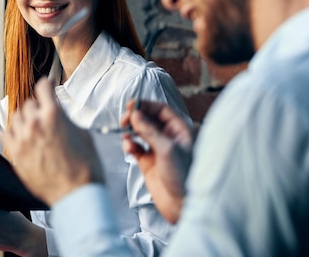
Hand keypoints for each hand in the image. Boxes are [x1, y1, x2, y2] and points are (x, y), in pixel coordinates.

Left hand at [1, 77, 103, 204]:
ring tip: (33, 126)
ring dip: (25, 118)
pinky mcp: (16, 155)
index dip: (47, 84)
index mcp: (54, 114)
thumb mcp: (83, 133)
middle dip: (38, 106)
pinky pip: (6, 134)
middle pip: (29, 103)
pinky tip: (21, 136)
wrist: (76, 192)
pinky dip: (13, 132)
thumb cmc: (85, 166)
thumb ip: (67, 119)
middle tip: (44, 113)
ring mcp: (23, 139)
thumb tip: (60, 114)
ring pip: (16, 117)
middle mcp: (35, 123)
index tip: (47, 85)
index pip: (43, 87)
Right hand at [121, 100, 193, 223]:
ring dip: (131, 131)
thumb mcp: (167, 149)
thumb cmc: (184, 176)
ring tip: (125, 133)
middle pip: (149, 119)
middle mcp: (169, 138)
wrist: (182, 205)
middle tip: (124, 119)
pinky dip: (130, 145)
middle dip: (136, 118)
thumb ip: (150, 131)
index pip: (161, 110)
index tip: (131, 105)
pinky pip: (136, 148)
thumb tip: (135, 114)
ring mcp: (158, 150)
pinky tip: (128, 147)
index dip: (146, 106)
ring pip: (141, 133)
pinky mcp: (148, 162)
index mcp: (180, 130)